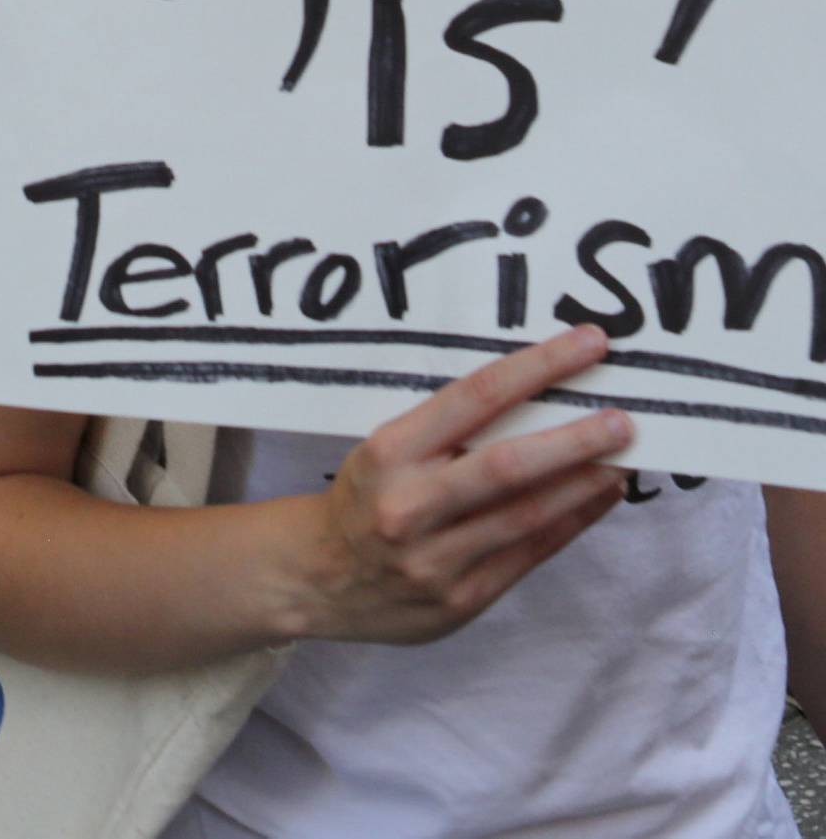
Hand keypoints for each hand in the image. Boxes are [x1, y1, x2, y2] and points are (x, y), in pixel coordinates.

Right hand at [293, 327, 627, 645]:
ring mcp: (437, 559)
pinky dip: (570, 522)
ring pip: (528, 514)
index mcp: (390, 451)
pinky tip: (597, 497)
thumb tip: (534, 395)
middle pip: (509, 466)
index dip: (537, 369)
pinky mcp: (461, 599)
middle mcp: (412, 504)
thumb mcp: (386, 448)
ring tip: (624, 458)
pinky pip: (529, 555)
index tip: (586, 345)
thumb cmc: (365, 495)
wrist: (319, 578)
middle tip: (624, 419)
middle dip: (575, 439)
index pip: (475, 398)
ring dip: (585, 483)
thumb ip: (447, 430)